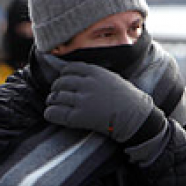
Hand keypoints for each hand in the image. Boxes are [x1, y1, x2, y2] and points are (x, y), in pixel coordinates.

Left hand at [44, 62, 161, 143]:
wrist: (135, 117)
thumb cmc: (124, 98)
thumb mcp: (110, 77)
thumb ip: (91, 74)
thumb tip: (67, 70)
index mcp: (95, 72)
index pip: (68, 69)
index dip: (63, 75)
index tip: (65, 82)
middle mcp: (87, 84)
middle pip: (59, 82)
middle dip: (56, 89)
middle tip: (59, 95)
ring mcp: (83, 101)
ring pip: (55, 97)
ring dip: (52, 101)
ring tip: (55, 105)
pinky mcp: (79, 117)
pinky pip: (54, 112)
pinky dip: (50, 113)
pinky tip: (53, 114)